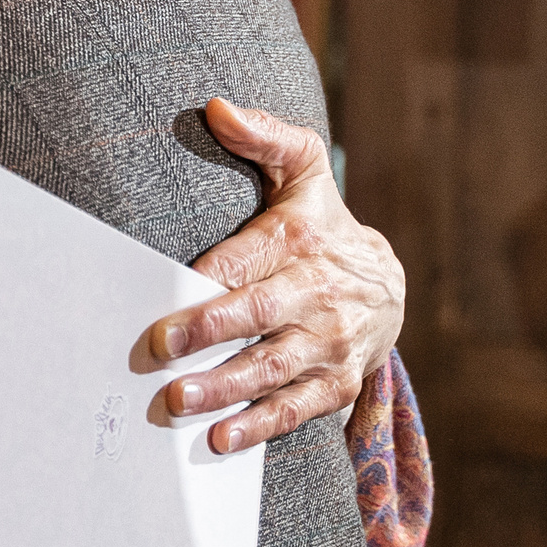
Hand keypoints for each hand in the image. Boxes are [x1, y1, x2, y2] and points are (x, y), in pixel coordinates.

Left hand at [146, 98, 407, 453]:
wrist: (386, 283)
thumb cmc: (319, 223)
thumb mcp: (300, 170)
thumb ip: (262, 136)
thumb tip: (216, 107)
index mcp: (300, 241)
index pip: (247, 259)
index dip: (207, 277)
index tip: (166, 288)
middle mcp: (318, 294)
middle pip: (258, 316)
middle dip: (208, 333)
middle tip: (159, 350)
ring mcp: (329, 343)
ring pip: (273, 368)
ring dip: (226, 388)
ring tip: (179, 402)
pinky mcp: (337, 382)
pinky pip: (297, 407)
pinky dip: (261, 425)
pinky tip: (221, 439)